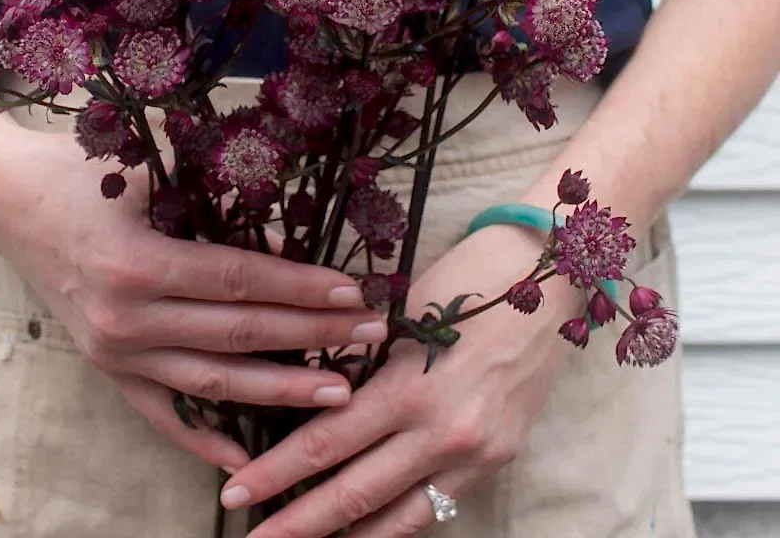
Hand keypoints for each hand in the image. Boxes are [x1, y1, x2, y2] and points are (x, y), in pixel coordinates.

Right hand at [0, 122, 386, 472]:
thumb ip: (214, 205)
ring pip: (212, 382)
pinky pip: (160, 414)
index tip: (354, 293)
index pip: (241, 282)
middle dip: (311, 337)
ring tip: (337, 392)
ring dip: (279, 390)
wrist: (9, 202)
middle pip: (239, 335)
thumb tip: (283, 240)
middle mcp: (126, 319)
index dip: (301, 289)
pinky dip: (202, 437)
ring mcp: (113, 353)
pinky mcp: (105, 369)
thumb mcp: (151, 174)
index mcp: (138, 263)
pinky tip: (245, 457)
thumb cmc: (82, 174)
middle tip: (370, 338)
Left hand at [218, 224, 580, 535]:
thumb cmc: (469, 277)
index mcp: (411, 385)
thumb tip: (314, 390)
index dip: (277, 472)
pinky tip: (366, 533)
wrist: (552, 275)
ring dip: (343, 537)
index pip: (328, 441)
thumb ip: (361, 359)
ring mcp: (476, 454)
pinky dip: (397, 525)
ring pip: (398, 518)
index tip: (235, 492)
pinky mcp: (498, 459)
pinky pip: (438, 507)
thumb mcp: (404, 312)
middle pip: (355, 493)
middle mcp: (444, 433)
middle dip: (296, 521)